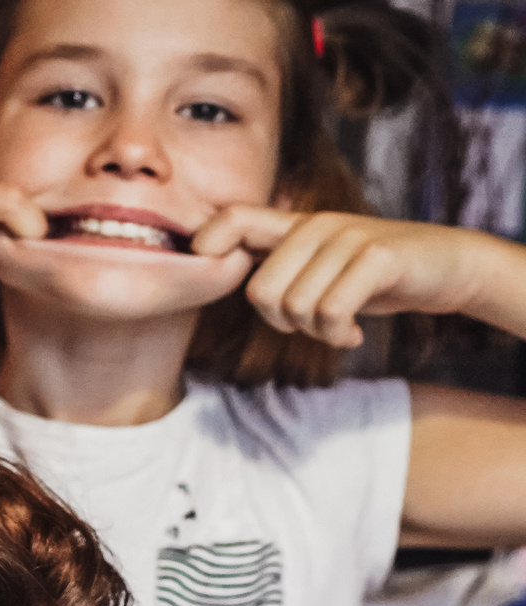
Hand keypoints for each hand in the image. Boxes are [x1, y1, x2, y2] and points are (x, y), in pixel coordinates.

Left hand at [190, 208, 498, 349]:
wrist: (448, 267)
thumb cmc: (373, 276)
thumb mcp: (318, 268)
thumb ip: (275, 268)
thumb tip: (213, 277)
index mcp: (295, 227)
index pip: (231, 220)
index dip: (206, 247)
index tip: (216, 276)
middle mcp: (317, 225)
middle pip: (259, 291)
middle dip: (281, 323)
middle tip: (311, 324)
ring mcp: (348, 237)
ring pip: (296, 307)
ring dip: (316, 332)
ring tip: (339, 325)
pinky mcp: (378, 256)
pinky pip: (332, 311)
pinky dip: (338, 335)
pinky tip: (353, 334)